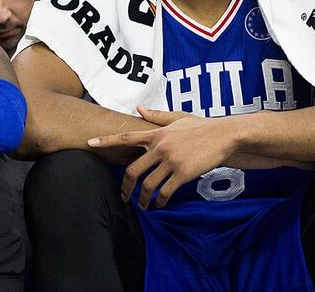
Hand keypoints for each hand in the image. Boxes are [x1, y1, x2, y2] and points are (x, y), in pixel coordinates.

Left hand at [88, 108, 239, 209]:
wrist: (224, 134)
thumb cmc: (201, 126)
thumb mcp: (177, 117)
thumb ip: (156, 116)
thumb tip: (138, 109)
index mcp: (156, 134)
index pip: (125, 137)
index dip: (106, 141)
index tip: (90, 143)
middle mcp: (160, 147)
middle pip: (133, 170)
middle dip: (126, 186)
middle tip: (124, 196)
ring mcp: (171, 160)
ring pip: (148, 185)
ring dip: (143, 199)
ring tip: (143, 206)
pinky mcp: (183, 173)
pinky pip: (166, 191)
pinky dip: (160, 201)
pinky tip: (160, 204)